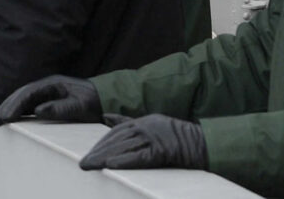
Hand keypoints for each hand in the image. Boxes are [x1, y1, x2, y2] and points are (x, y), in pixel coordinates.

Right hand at [0, 75, 102, 125]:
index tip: (6, 117)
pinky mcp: (48, 100)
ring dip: (9, 108)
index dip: (15, 105)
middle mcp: (47, 86)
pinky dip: (17, 110)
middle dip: (6, 106)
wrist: (107, 98)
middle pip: (21, 94)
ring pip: (23, 99)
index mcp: (53, 84)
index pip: (28, 93)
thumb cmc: (95, 101)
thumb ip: (60, 108)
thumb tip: (37, 110)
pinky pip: (29, 104)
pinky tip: (10, 118)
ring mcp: (47, 92)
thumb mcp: (80, 106)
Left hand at [79, 113, 206, 170]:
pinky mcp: (161, 151)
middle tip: (83, 164)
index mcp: (141, 122)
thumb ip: (126, 120)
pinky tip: (111, 166)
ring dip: (105, 158)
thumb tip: (106, 116)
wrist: (200, 142)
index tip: (88, 154)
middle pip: (116, 140)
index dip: (100, 143)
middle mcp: (145, 127)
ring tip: (91, 166)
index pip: (115, 132)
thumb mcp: (149, 123)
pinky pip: (140, 157)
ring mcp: (153, 139)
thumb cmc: (174, 135)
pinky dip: (125, 160)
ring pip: (123, 148)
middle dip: (98, 152)